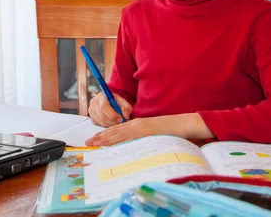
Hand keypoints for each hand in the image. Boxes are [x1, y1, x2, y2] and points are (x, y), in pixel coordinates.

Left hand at [85, 113, 213, 145]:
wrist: (183, 124)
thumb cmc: (170, 131)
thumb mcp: (153, 135)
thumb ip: (142, 138)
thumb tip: (133, 147)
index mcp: (137, 125)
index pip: (117, 130)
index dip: (105, 134)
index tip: (95, 139)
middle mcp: (136, 124)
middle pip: (114, 130)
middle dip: (99, 137)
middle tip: (87, 142)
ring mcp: (140, 127)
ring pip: (118, 133)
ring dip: (104, 138)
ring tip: (93, 143)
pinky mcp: (144, 130)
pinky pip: (128, 136)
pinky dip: (117, 139)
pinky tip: (109, 143)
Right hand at [88, 92, 131, 127]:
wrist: (110, 103)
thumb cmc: (116, 102)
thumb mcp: (123, 102)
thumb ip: (126, 107)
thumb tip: (126, 116)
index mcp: (101, 96)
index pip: (104, 107)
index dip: (112, 115)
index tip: (121, 119)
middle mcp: (94, 103)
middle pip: (102, 116)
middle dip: (112, 121)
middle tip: (121, 123)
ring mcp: (91, 111)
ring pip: (101, 122)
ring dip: (110, 124)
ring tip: (117, 122)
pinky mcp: (92, 118)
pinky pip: (99, 124)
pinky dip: (107, 125)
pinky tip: (111, 122)